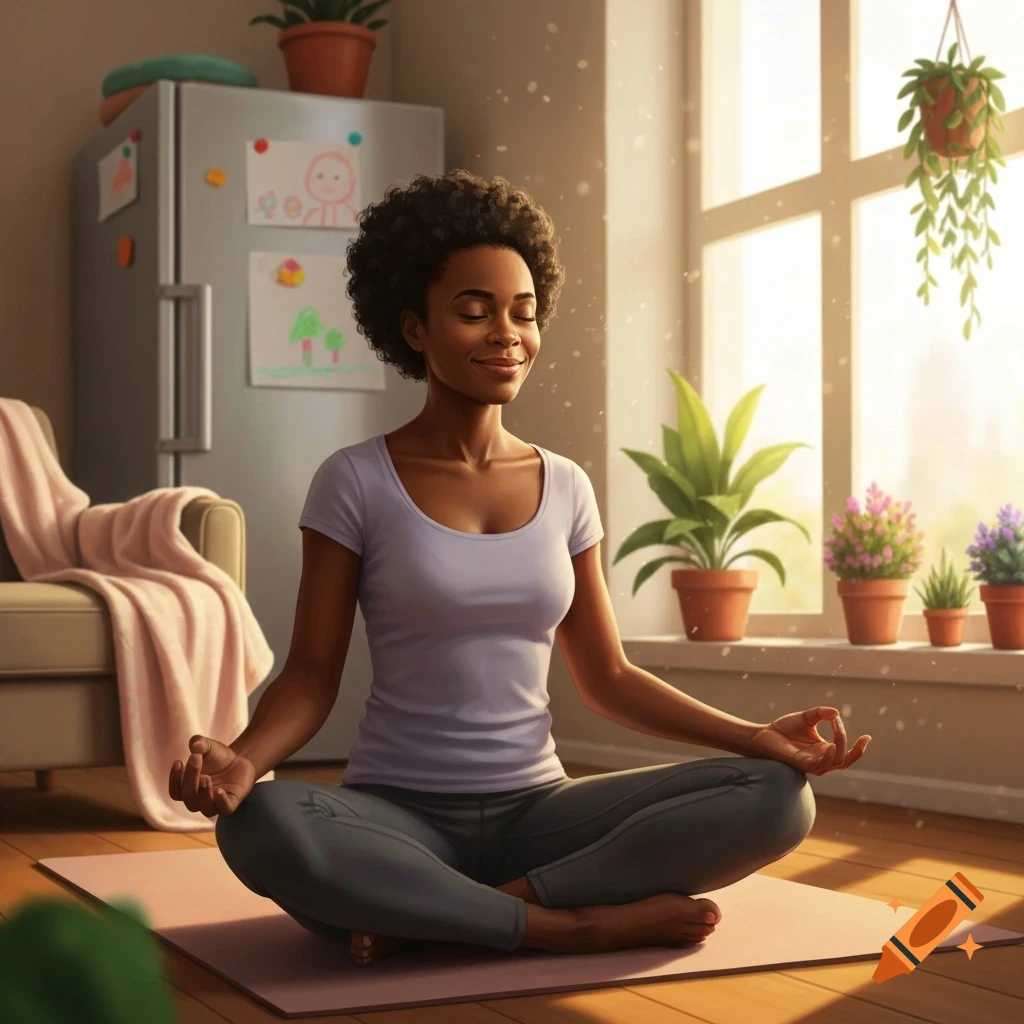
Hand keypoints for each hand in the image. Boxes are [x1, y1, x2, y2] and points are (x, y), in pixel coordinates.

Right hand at [168, 734, 255, 816]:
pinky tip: (219, 790)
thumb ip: (199, 744)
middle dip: (190, 778)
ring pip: (205, 808)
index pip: (175, 792)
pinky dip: (221, 802)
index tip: (178, 761)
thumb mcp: (208, 747)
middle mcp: (199, 800)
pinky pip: (225, 809)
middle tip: (196, 758)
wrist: (240, 761)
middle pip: (188, 797)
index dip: (175, 779)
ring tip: (206, 777)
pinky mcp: (231, 804)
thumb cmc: (218, 757)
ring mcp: (215, 804)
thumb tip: (194, 743)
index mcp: (188, 790)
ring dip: (203, 793)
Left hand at [749, 706, 869, 775]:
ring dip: (839, 749)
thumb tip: (836, 712)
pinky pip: (819, 766)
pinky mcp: (801, 764)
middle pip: (845, 761)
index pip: (847, 754)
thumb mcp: (806, 718)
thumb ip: (821, 714)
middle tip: (838, 723)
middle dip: (851, 747)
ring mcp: (811, 764)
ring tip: (837, 732)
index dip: (859, 749)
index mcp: (824, 750)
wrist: (764, 734)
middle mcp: (821, 759)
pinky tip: (828, 746)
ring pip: (835, 764)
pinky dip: (827, 757)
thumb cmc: (784, 729)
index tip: (867, 736)